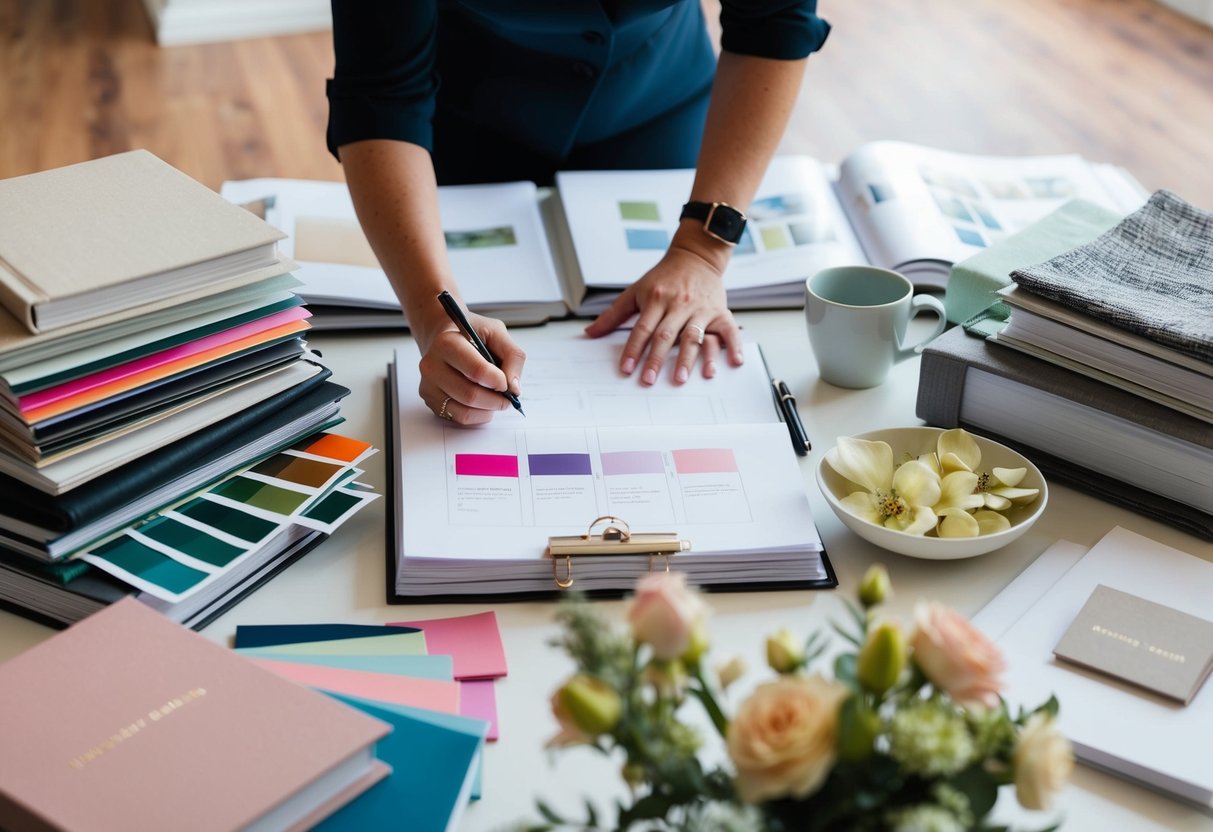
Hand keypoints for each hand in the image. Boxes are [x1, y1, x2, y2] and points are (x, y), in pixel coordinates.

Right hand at [415, 311, 525, 424]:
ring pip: (464, 412)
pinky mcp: (430, 400)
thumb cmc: (470, 334)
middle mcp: (432, 365)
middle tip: (508, 396)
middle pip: (470, 395)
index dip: (498, 381)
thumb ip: (512, 356)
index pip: (476, 371)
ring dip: (488, 410)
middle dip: (496, 400)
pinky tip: (483, 404)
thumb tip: (514, 389)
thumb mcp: (496, 332)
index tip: (507, 382)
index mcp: (447, 343)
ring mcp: (429, 385)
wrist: (443, 336)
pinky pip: (458, 418)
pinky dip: (478, 416)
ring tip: (496, 400)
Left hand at [584, 244, 743, 384]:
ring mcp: (701, 309)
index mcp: (656, 299)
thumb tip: (589, 332)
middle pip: (665, 335)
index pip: (642, 328)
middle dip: (656, 359)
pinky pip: (729, 330)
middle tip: (648, 380)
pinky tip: (734, 362)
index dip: (633, 350)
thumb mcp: (636, 291)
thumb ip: (614, 314)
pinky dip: (734, 346)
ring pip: (693, 336)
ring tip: (681, 378)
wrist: (696, 256)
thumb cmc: (663, 278)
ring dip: (688, 359)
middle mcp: (678, 304)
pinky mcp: (720, 312)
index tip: (626, 369)